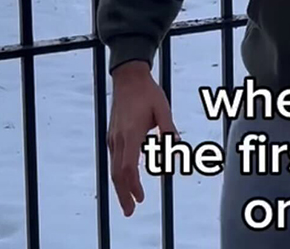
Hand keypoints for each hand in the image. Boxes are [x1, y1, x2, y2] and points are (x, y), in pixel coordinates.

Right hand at [107, 61, 178, 216]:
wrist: (128, 78)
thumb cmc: (148, 93)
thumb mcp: (163, 109)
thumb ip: (168, 130)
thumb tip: (176, 147)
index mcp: (131, 133)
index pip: (128, 166)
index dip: (133, 185)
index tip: (140, 199)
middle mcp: (119, 138)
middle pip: (117, 173)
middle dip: (123, 194)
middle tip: (130, 212)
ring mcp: (114, 137)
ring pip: (114, 168)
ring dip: (121, 187)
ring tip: (129, 201)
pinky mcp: (113, 135)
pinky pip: (115, 160)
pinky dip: (120, 174)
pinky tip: (127, 180)